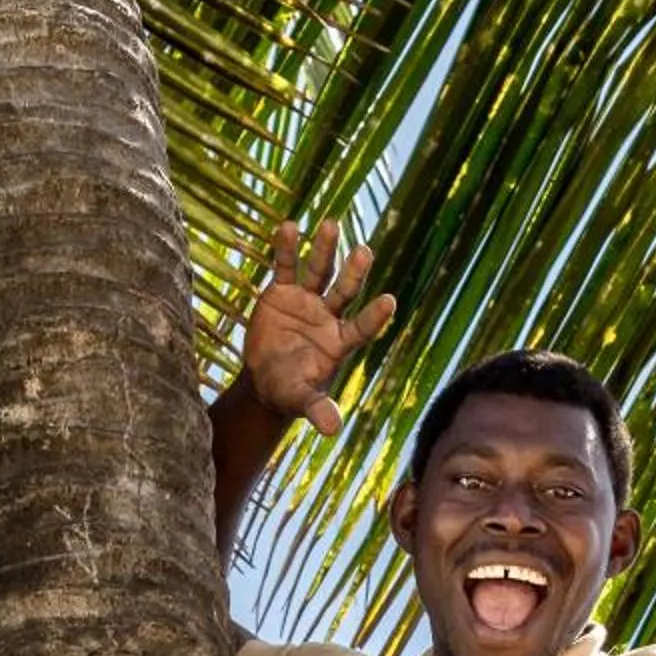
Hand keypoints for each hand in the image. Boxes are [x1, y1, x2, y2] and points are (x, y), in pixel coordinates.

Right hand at [235, 218, 397, 437]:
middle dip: (354, 274)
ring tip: (332, 224)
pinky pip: (285, 266)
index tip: (390, 301)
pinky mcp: (282, 291)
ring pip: (319, 271)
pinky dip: (286, 248)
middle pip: (345, 291)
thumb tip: (332, 430)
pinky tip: (289, 226)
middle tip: (365, 252)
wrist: (265, 378)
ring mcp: (307, 301)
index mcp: (340, 342)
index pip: (362, 327)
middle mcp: (328, 317)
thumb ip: (317, 410)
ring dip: (324, 250)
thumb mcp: (302, 400)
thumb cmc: (290, 390)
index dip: (374, 316)